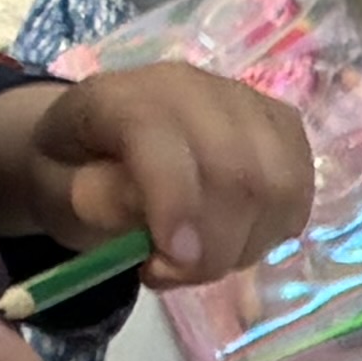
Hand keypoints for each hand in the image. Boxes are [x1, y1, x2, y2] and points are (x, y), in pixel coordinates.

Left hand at [0, 60, 314, 280]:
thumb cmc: (79, 175)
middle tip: (180, 274)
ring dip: (248, 243)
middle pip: (236, 170)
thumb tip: (165, 229)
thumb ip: (100, 205)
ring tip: (207, 258)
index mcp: (119, 97)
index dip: (173, 203)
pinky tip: (239, 237)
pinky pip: (301, 189)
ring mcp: (245, 103)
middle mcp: (190, 87)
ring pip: (280, 184)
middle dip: (217, 246)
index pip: (159, 136)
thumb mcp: (61, 193)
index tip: (172, 263)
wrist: (101, 146)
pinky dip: (275, 229)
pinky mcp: (283, 126)